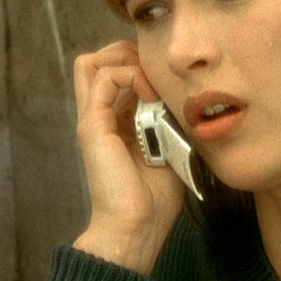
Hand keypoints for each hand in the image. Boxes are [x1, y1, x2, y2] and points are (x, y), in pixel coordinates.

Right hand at [71, 39, 186, 273]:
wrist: (136, 227)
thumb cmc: (156, 197)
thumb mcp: (170, 148)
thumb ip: (171, 122)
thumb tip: (189, 99)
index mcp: (117, 122)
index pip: (116, 72)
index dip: (140, 63)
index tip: (168, 77)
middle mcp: (101, 116)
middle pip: (98, 61)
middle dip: (128, 53)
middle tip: (156, 71)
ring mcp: (93, 119)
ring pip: (92, 62)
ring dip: (126, 60)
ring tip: (150, 81)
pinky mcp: (93, 126)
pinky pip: (102, 78)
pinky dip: (128, 75)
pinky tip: (149, 93)